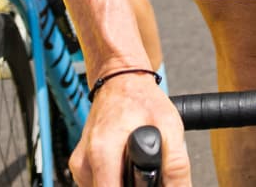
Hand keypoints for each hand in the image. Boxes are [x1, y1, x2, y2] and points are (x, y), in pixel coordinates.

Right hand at [74, 74, 189, 185]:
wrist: (120, 78)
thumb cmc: (141, 98)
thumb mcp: (170, 127)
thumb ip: (175, 165)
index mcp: (102, 152)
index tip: (148, 185)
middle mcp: (84, 161)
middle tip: (146, 176)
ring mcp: (79, 164)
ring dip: (122, 185)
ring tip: (137, 168)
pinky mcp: (80, 164)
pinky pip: (99, 183)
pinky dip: (114, 179)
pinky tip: (126, 166)